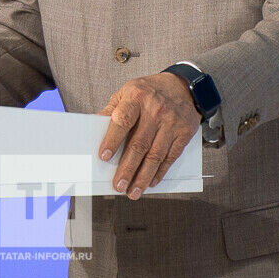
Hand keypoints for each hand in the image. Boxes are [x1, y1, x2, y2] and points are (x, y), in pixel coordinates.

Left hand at [97, 72, 200, 199]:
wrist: (183, 86)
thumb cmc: (150, 90)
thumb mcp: (127, 91)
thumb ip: (112, 110)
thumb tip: (94, 128)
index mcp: (136, 96)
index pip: (122, 121)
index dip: (112, 140)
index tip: (103, 157)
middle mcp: (155, 109)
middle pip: (139, 144)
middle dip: (127, 168)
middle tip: (118, 185)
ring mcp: (171, 122)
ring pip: (155, 155)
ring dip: (143, 176)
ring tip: (133, 191)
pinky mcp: (184, 132)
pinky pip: (170, 156)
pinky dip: (160, 172)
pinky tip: (151, 181)